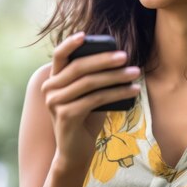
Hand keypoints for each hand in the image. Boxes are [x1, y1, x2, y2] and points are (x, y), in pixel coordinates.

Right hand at [41, 32, 140, 171]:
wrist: (75, 152)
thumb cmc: (86, 118)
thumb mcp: (89, 94)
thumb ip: (94, 77)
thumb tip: (118, 59)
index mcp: (54, 79)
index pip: (59, 55)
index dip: (70, 44)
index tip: (85, 35)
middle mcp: (50, 88)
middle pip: (79, 67)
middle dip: (104, 60)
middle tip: (125, 56)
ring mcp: (55, 102)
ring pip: (90, 83)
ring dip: (116, 77)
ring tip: (136, 72)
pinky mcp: (66, 116)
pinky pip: (96, 99)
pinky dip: (118, 93)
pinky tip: (133, 91)